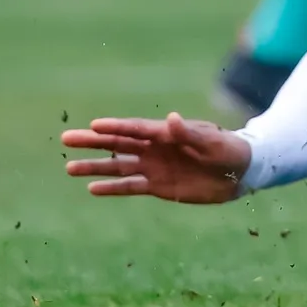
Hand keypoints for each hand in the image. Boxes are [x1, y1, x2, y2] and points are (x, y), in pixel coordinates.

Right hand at [61, 112, 250, 201]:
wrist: (240, 172)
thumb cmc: (228, 149)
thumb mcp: (212, 141)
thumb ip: (190, 133)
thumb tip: (171, 119)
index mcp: (166, 132)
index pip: (135, 128)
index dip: (114, 127)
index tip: (93, 126)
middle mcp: (155, 148)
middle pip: (118, 144)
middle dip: (93, 142)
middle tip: (67, 139)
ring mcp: (154, 167)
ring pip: (118, 166)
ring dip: (95, 167)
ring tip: (70, 167)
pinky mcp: (158, 186)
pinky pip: (130, 186)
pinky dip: (112, 187)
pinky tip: (92, 187)